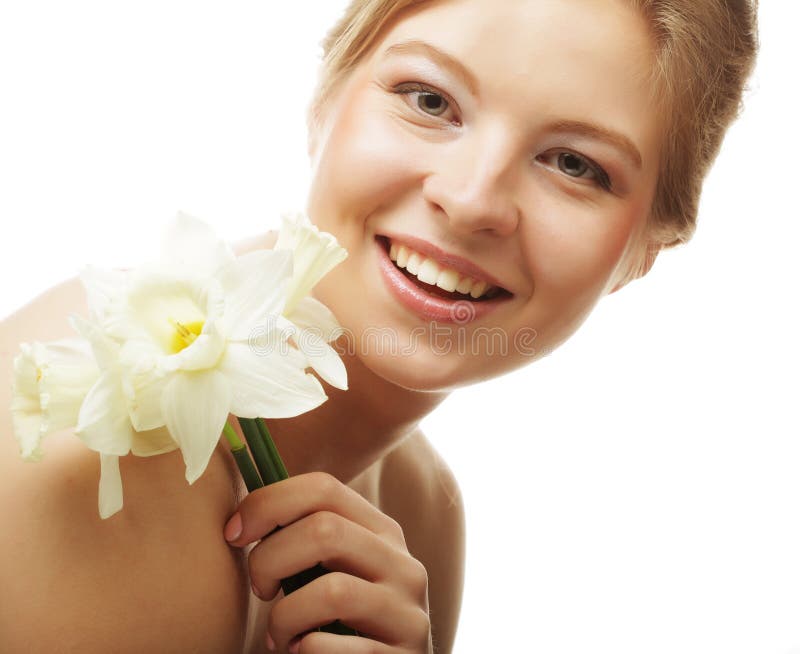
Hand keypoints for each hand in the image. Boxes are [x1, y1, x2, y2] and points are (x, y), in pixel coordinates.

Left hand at [224, 471, 432, 652]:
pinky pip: (333, 647)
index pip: (323, 487)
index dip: (268, 503)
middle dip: (270, 560)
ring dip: (285, 616)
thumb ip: (308, 539)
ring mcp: (408, 612)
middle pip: (324, 530)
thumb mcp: (337, 571)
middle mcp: (402, 563)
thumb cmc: (343, 622)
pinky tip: (302, 652)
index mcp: (381, 531)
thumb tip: (241, 515)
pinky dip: (305, 650)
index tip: (234, 534)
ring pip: (332, 591)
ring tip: (279, 635)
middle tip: (260, 590)